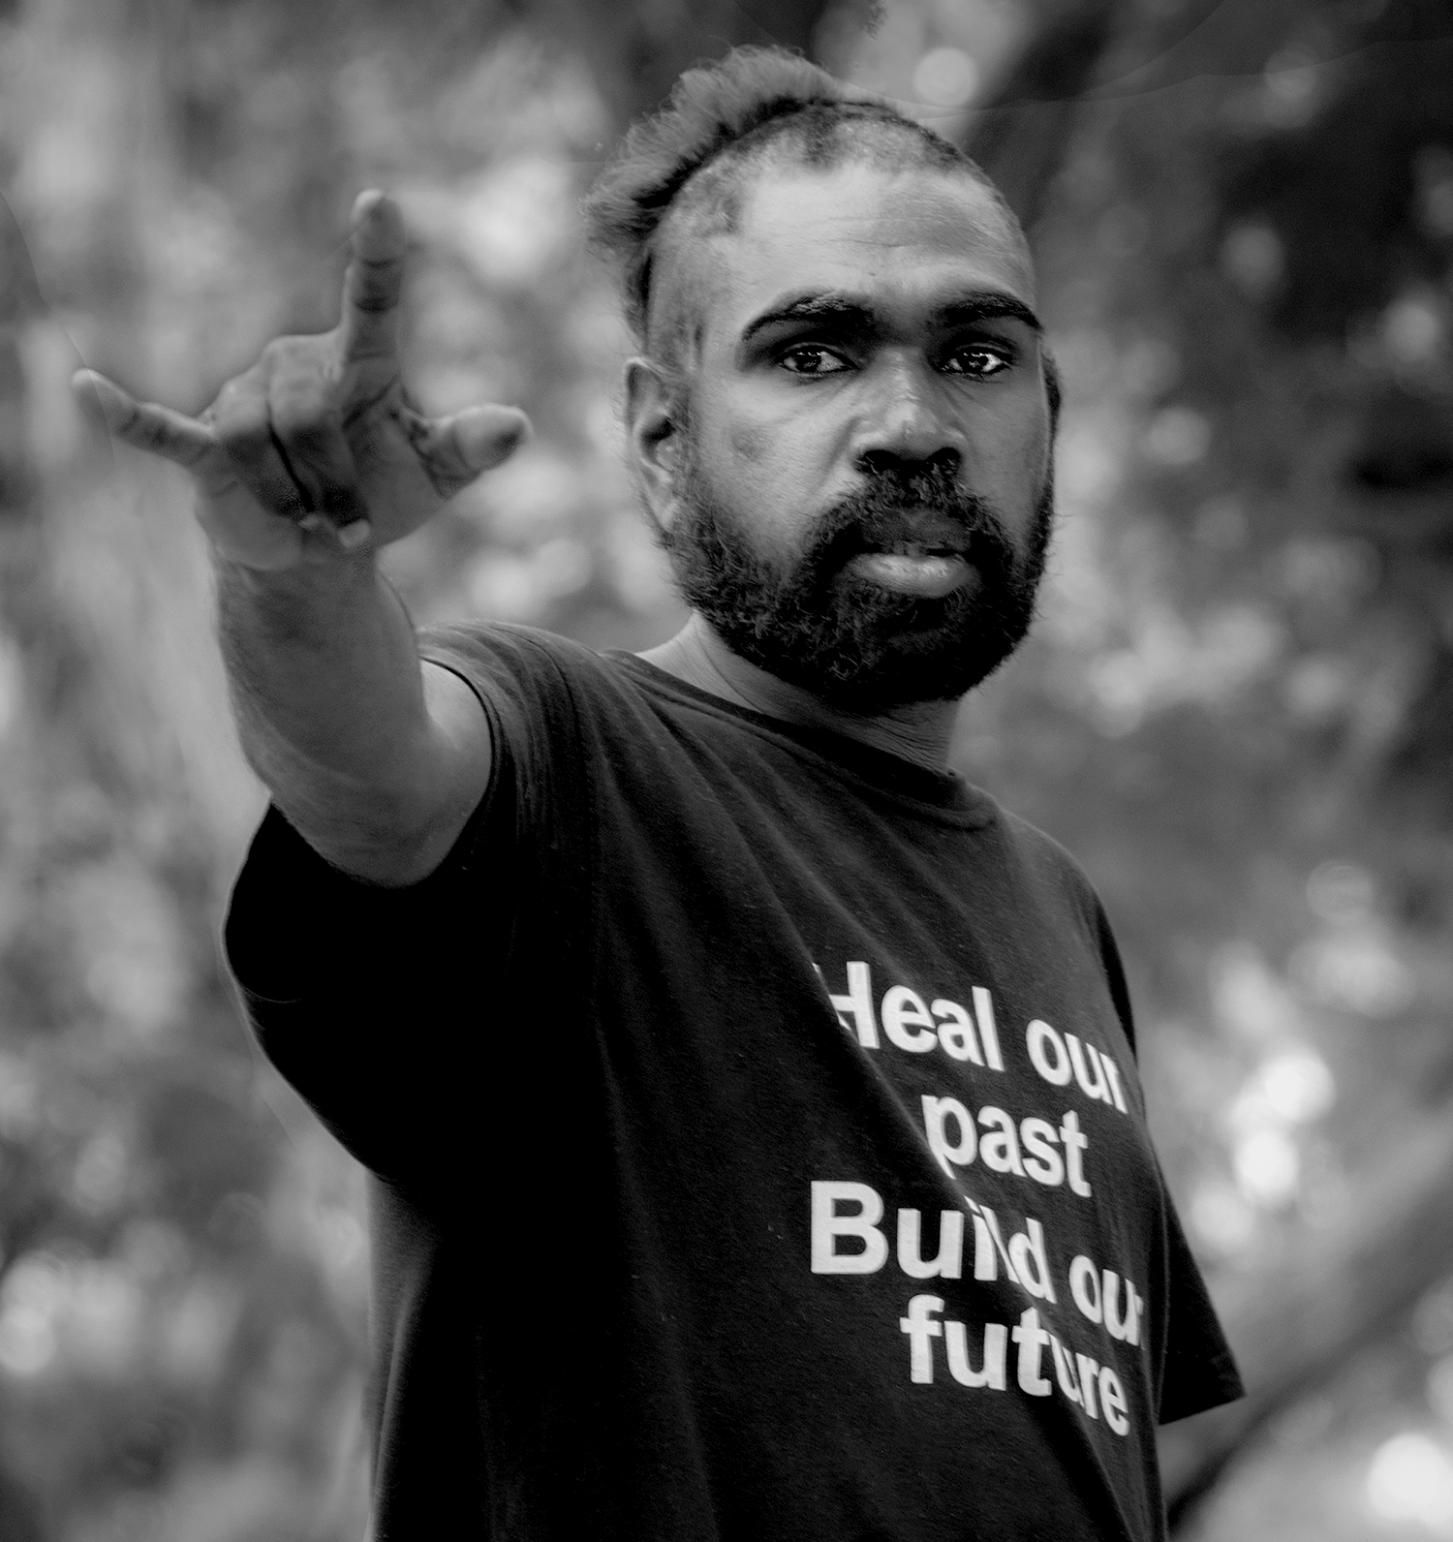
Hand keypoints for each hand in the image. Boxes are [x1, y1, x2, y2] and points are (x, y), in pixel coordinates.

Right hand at [72, 190, 529, 571]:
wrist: (322, 547)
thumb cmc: (383, 493)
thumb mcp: (436, 474)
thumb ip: (469, 447)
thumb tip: (517, 428)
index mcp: (359, 362)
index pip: (372, 297)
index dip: (376, 254)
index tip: (380, 202)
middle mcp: (298, 364)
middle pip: (313, 419)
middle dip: (338, 487)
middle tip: (352, 529)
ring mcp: (245, 396)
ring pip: (263, 446)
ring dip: (294, 501)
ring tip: (309, 524)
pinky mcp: (206, 442)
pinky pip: (162, 428)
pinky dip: (125, 415)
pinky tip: (86, 389)